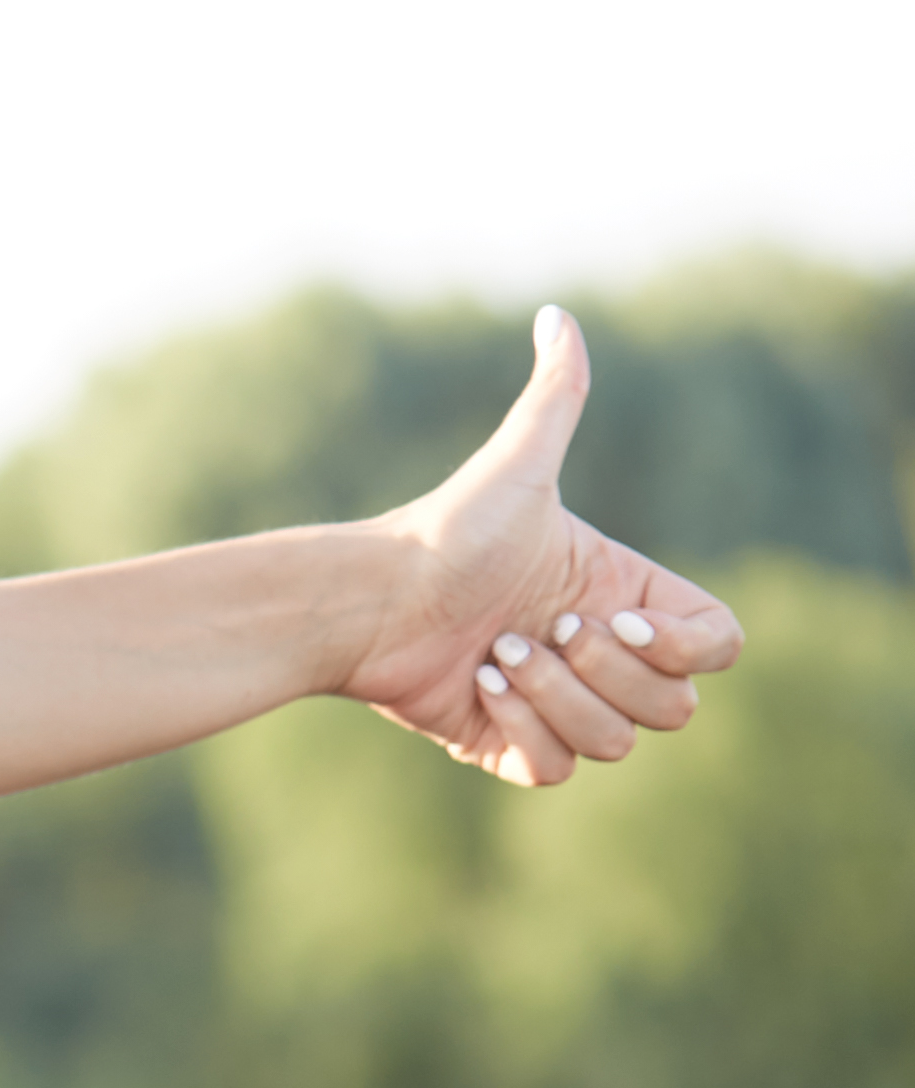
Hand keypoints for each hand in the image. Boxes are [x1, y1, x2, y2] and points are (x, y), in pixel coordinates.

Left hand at [345, 306, 747, 784]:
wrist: (369, 598)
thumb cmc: (445, 532)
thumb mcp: (516, 466)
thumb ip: (555, 396)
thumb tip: (556, 315)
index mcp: (628, 599)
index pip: (717, 647)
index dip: (682, 646)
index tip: (612, 614)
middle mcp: (603, 656)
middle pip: (675, 708)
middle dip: (607, 672)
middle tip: (538, 629)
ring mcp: (560, 705)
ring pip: (617, 744)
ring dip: (558, 699)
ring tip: (498, 655)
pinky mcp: (509, 748)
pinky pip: (556, 772)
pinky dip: (525, 735)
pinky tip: (480, 690)